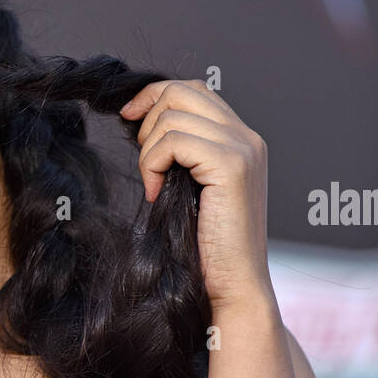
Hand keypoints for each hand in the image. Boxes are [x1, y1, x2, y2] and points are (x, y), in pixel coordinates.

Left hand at [119, 78, 274, 312]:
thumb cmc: (206, 249)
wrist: (234, 286)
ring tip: (154, 185)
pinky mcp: (231, 165)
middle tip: (145, 161)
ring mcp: (243, 149)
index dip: (156, 96)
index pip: (195, 91)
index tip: (129, 118)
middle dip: (148, 117)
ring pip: (173, 115)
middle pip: (183, 91)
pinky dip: (153, 163)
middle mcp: (248, 138)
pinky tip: (156, 193)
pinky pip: (174, 140)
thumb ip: (182, 156)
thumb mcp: (190, 190)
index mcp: (242, 141)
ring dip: (148, 150)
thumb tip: (142, 124)